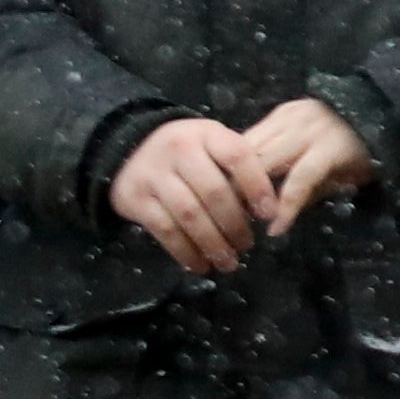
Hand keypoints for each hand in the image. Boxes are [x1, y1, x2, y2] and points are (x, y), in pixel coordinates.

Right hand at [110, 115, 274, 278]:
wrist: (129, 150)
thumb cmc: (186, 152)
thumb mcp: (211, 145)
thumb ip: (237, 168)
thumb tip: (268, 208)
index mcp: (206, 134)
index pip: (237, 156)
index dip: (257, 186)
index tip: (270, 214)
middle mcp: (179, 151)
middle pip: (214, 192)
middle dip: (235, 224)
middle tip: (247, 245)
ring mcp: (154, 175)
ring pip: (190, 215)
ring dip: (213, 244)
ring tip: (228, 262)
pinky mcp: (136, 199)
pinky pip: (166, 231)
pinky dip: (186, 252)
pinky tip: (200, 265)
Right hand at [237, 95, 380, 235]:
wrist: (369, 112)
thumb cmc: (361, 154)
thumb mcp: (348, 179)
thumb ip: (312, 194)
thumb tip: (278, 217)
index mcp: (332, 145)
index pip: (301, 178)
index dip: (285, 205)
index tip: (273, 229)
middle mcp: (308, 126)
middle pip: (267, 159)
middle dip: (251, 189)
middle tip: (242, 214)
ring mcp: (292, 114)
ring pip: (254, 145)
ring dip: (241, 172)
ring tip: (235, 197)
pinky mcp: (281, 109)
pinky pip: (254, 133)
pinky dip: (245, 155)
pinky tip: (239, 173)